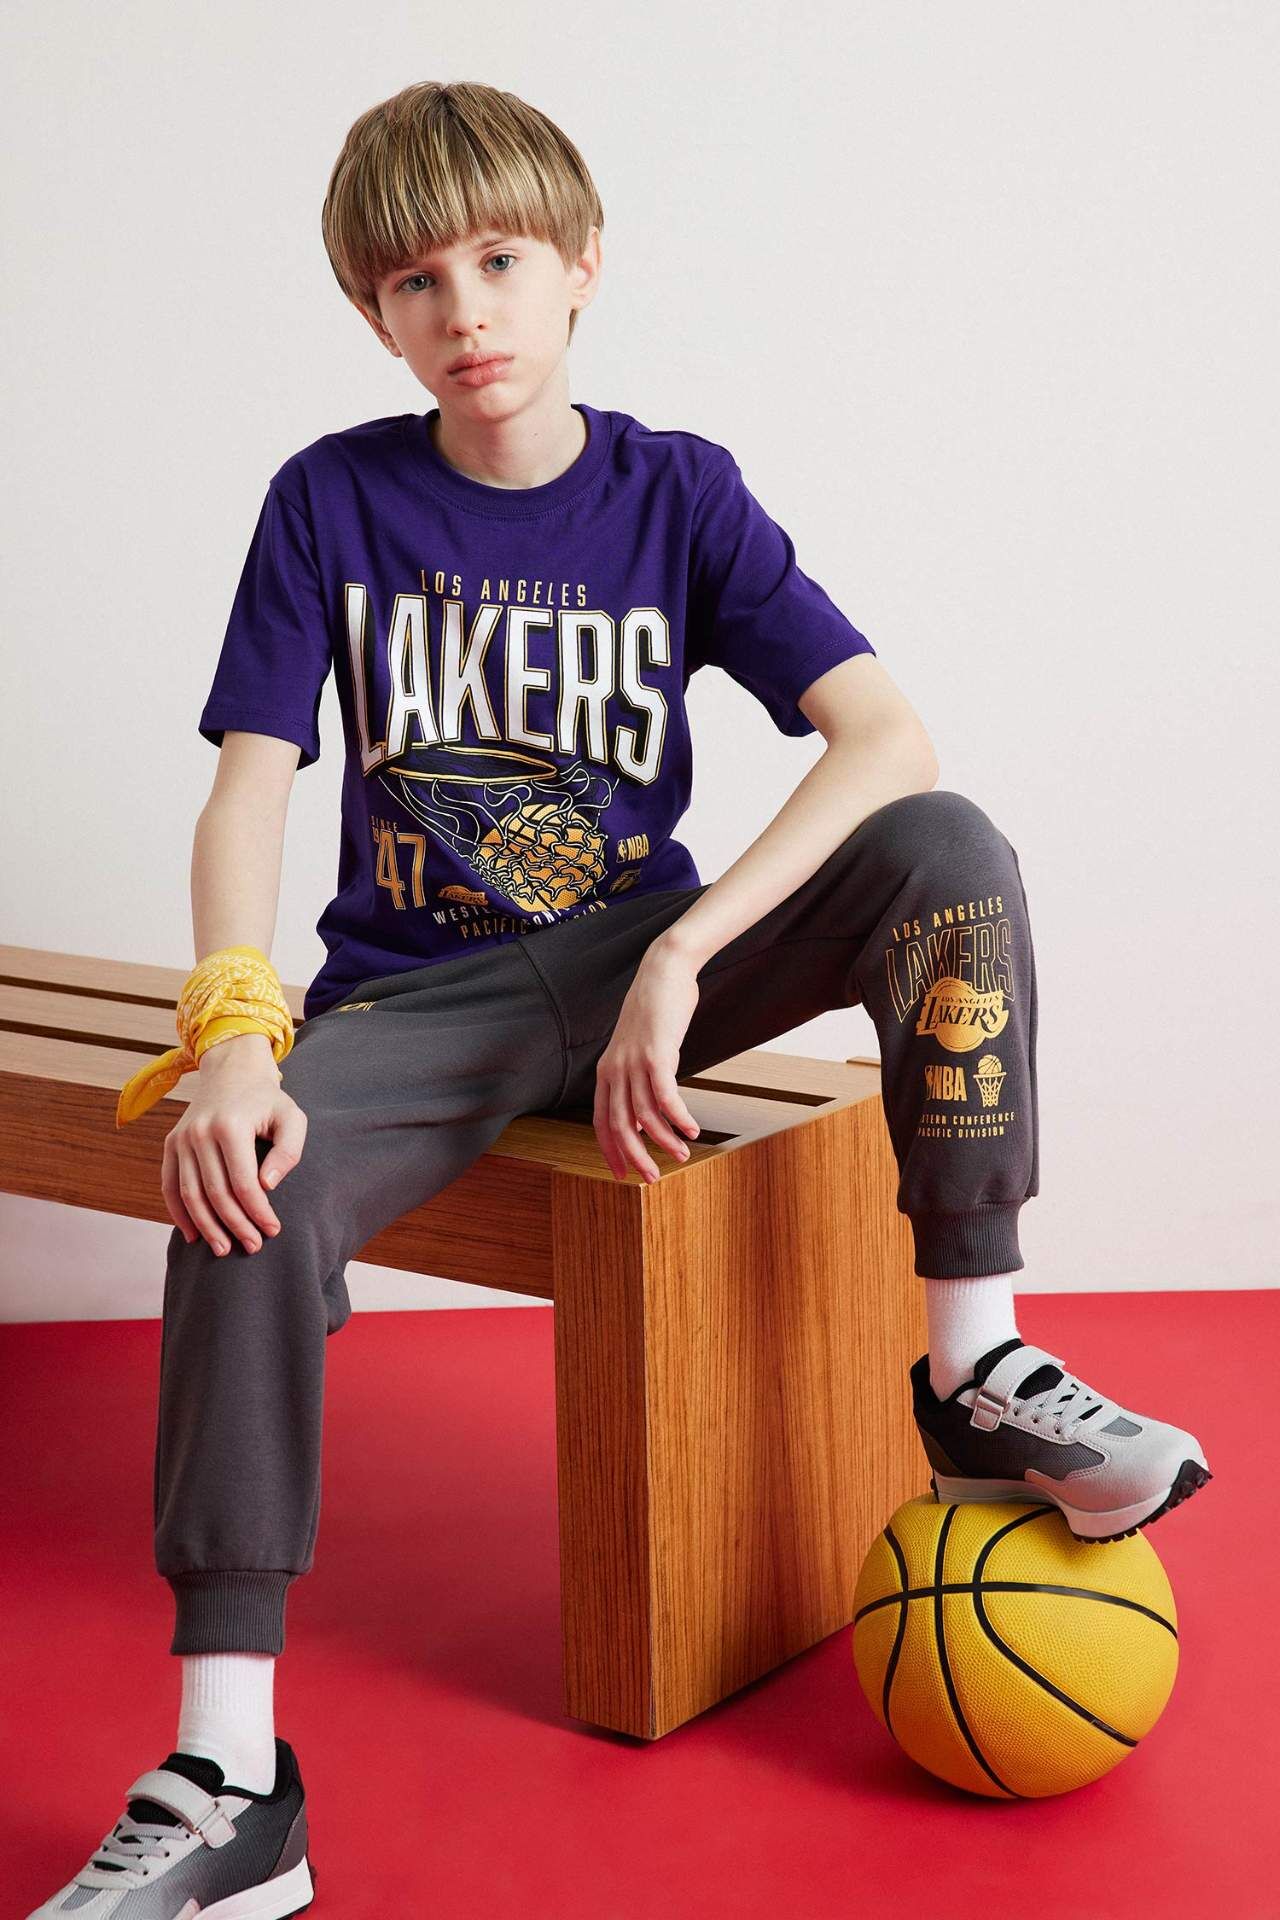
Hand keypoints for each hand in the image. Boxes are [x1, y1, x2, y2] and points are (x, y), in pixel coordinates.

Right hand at [162, 1034, 305, 1255]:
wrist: (232, 1071)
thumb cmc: (267, 1100)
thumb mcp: (291, 1117)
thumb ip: (288, 1150)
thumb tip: (268, 1185)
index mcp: (230, 1126)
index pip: (243, 1183)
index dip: (258, 1212)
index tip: (273, 1230)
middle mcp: (199, 1132)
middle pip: (216, 1193)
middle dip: (235, 1225)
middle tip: (252, 1246)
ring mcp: (181, 1138)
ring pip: (190, 1195)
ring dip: (207, 1227)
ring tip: (223, 1249)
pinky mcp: (170, 1143)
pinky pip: (169, 1186)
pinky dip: (178, 1213)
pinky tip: (193, 1234)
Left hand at [594, 942, 702, 1182]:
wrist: (663, 971)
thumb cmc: (656, 1010)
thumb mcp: (640, 1050)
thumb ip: (637, 1082)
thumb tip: (644, 1118)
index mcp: (606, 1071)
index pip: (601, 1121)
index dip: (610, 1151)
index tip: (621, 1175)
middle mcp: (615, 1069)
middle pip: (619, 1125)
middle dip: (635, 1156)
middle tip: (651, 1178)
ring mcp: (633, 1061)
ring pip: (643, 1115)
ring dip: (664, 1139)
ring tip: (682, 1154)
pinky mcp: (656, 1054)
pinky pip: (665, 1096)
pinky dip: (678, 1117)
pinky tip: (692, 1129)